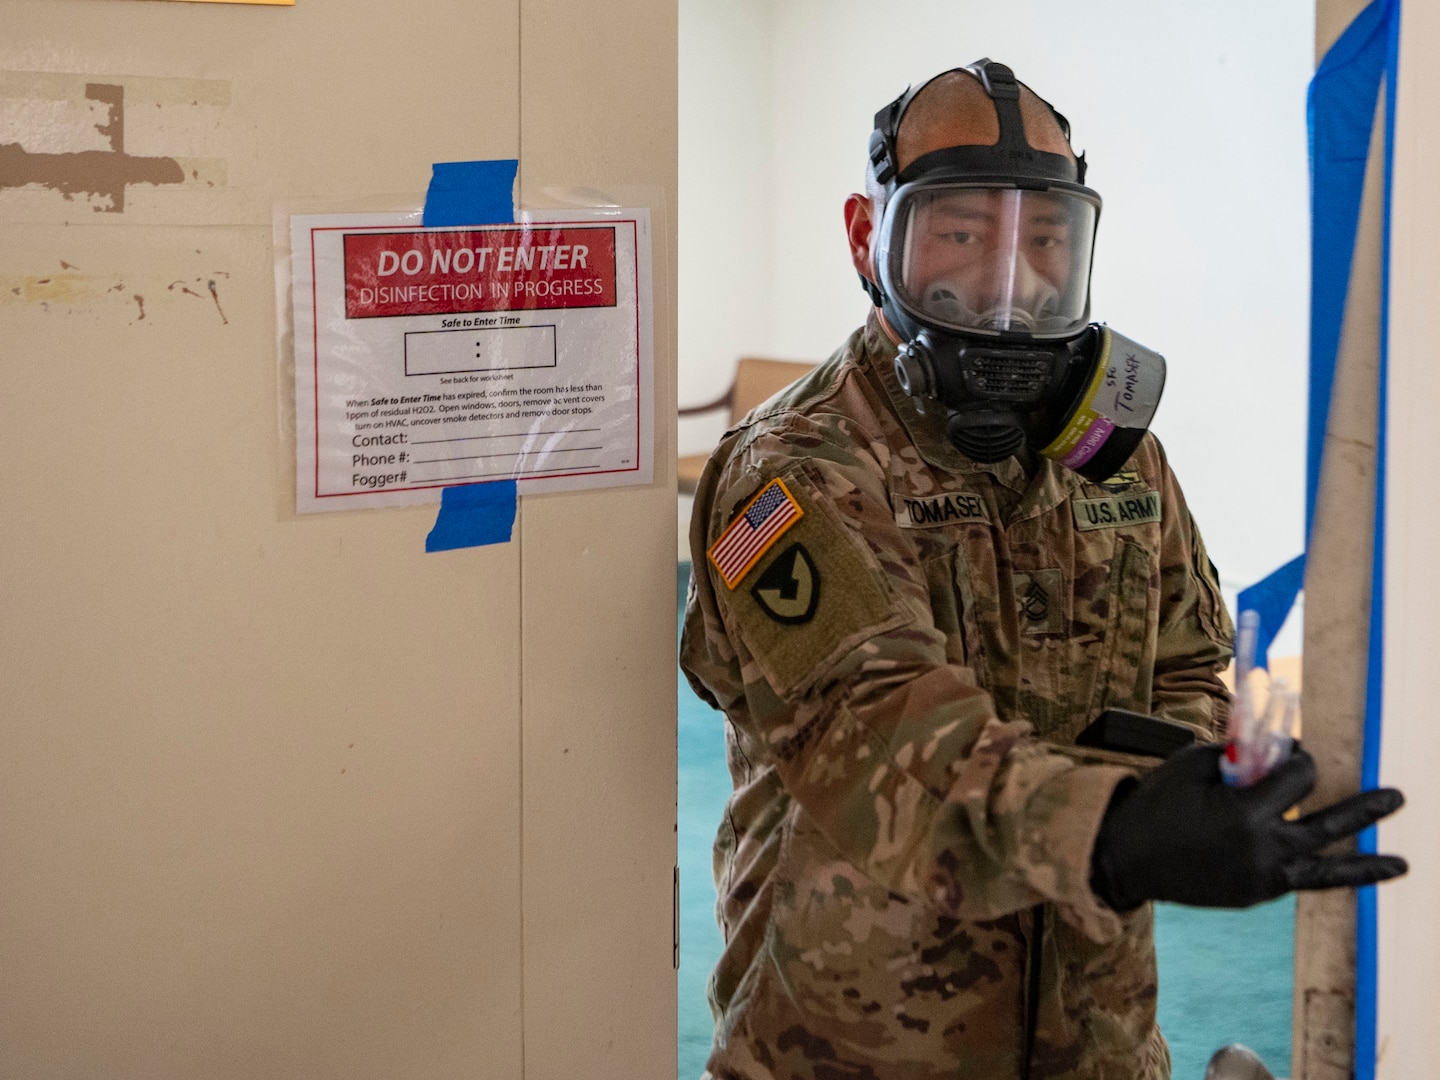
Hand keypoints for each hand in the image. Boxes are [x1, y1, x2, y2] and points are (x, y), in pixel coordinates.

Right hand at [1090, 743, 1406, 910]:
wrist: (1124, 858)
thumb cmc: (1154, 804)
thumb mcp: (1190, 766)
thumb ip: (1234, 758)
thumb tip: (1271, 753)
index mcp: (1245, 812)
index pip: (1299, 778)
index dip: (1299, 758)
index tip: (1291, 751)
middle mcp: (1262, 849)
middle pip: (1328, 826)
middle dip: (1365, 810)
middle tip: (1397, 798)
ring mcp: (1262, 877)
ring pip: (1325, 869)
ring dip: (1365, 865)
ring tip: (1400, 864)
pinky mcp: (1255, 894)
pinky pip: (1297, 881)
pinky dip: (1320, 873)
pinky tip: (1342, 870)